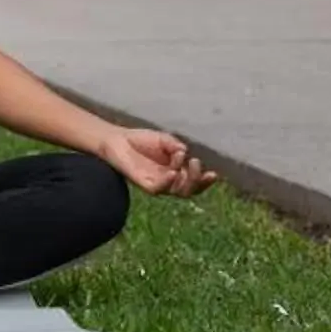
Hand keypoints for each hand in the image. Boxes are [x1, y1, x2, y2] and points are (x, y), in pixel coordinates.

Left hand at [97, 127, 217, 199]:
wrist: (117, 139)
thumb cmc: (140, 140)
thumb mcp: (164, 140)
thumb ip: (175, 146)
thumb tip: (185, 152)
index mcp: (176, 171)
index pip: (194, 183)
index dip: (205, 182)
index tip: (214, 174)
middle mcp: (168, 181)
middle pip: (190, 190)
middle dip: (198, 179)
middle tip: (196, 163)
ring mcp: (157, 184)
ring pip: (178, 192)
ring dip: (186, 179)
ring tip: (186, 162)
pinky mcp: (145, 184)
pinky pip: (159, 189)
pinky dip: (168, 182)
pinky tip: (173, 173)